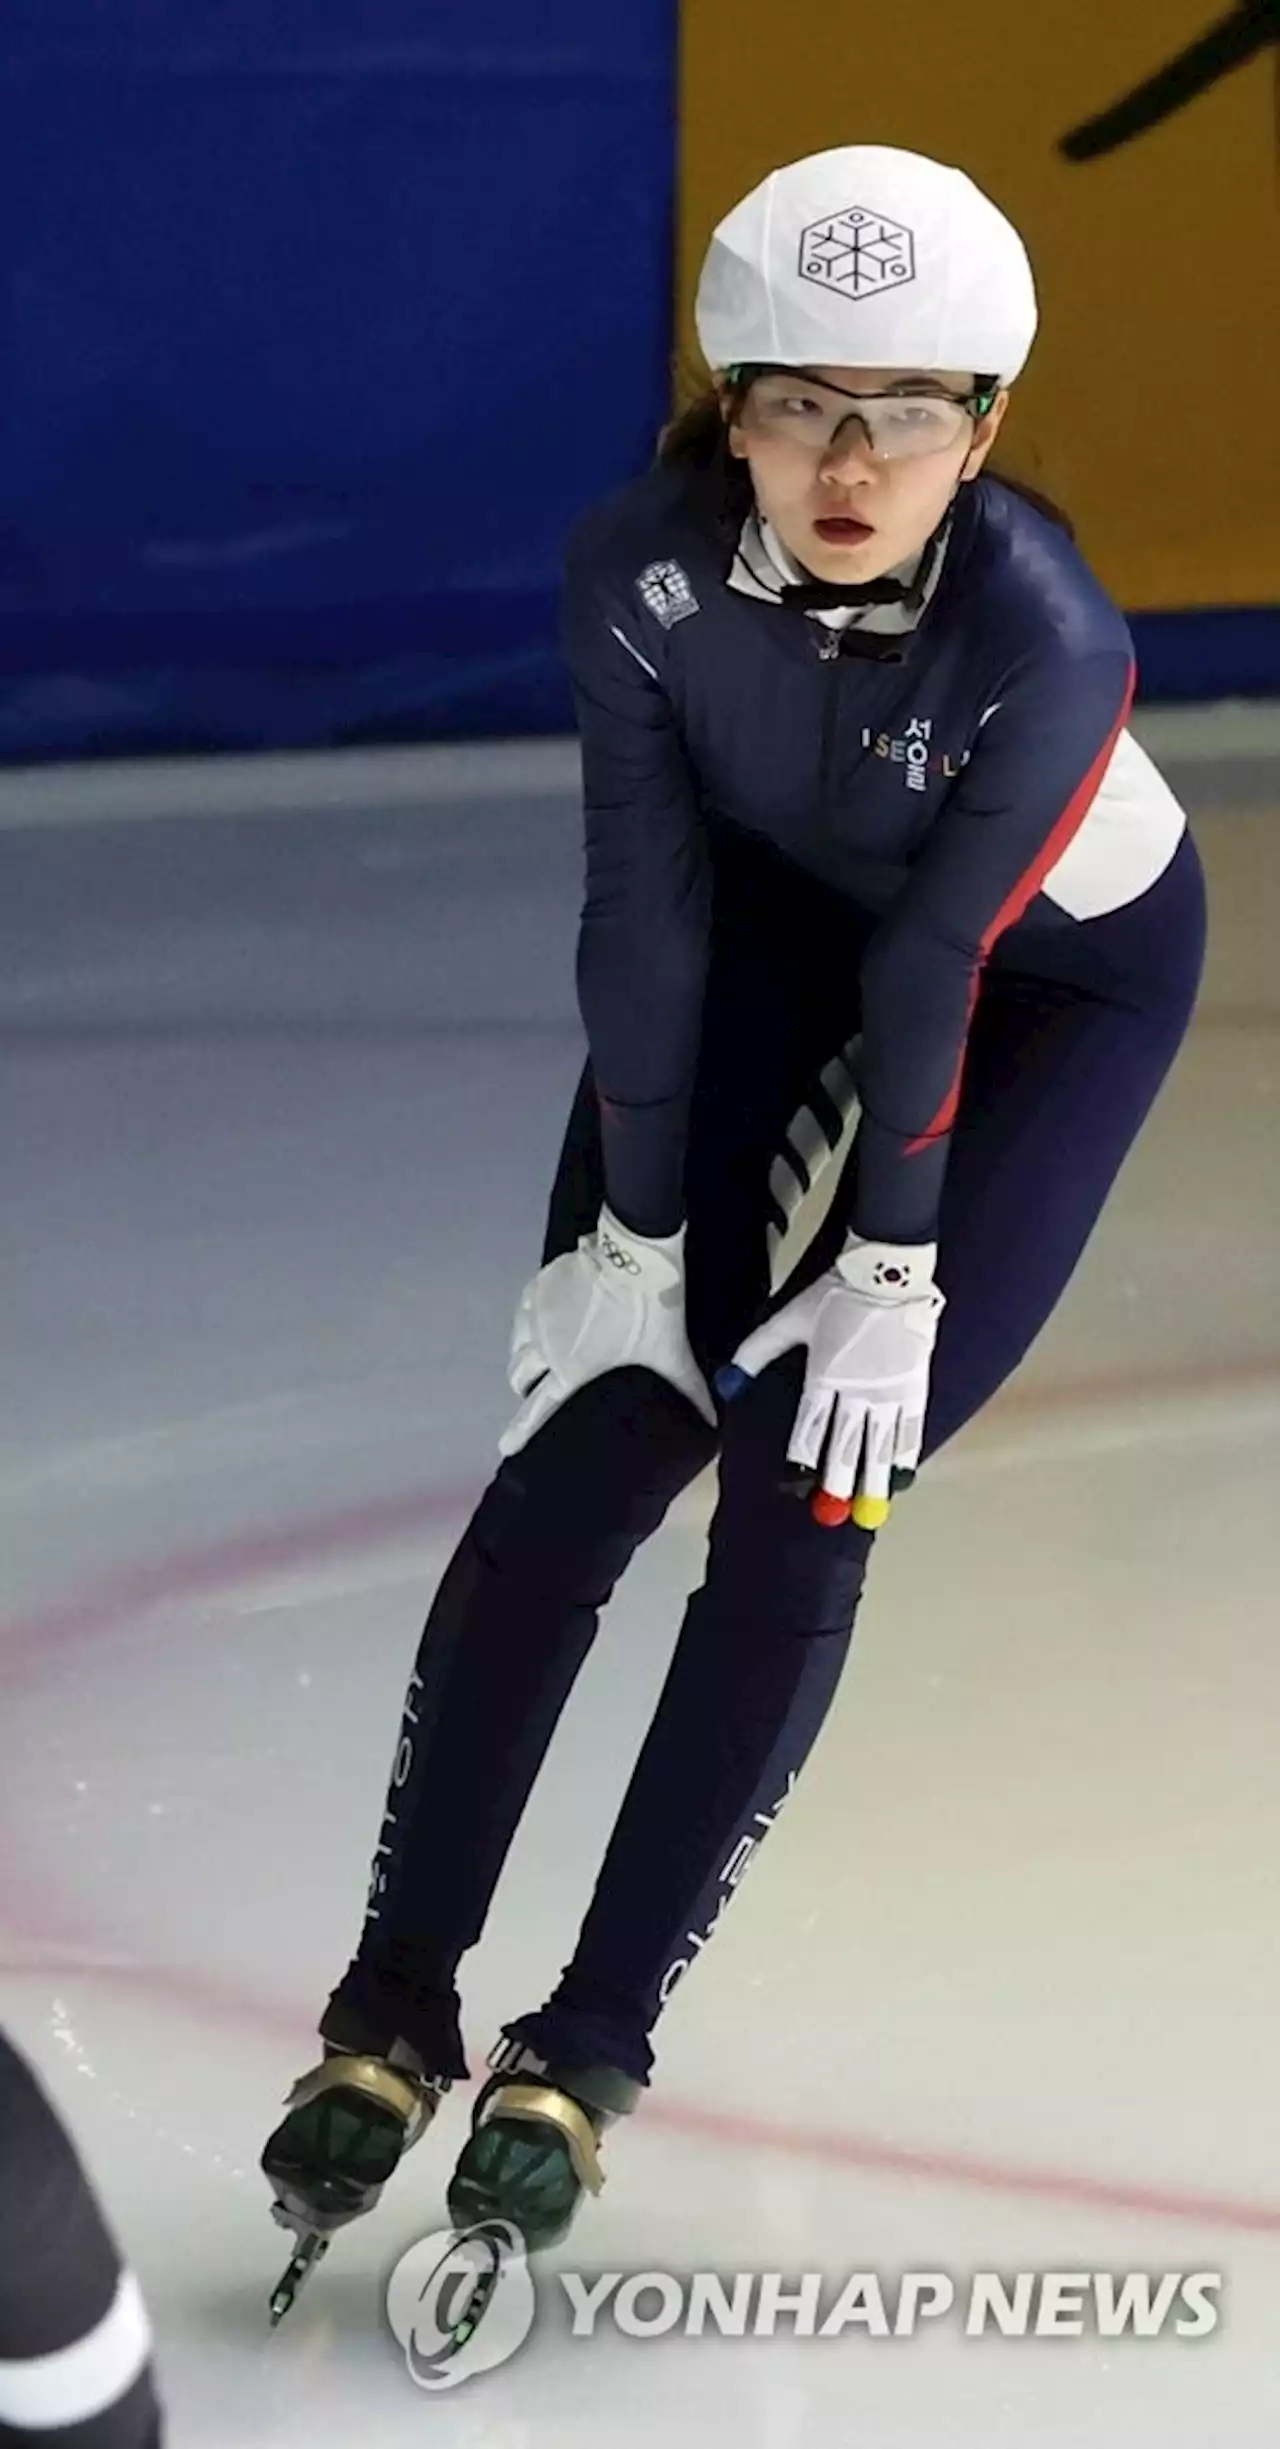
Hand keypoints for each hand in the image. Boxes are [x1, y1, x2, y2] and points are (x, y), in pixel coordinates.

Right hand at [498, 1206, 716, 1456]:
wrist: (636, 1259)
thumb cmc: (652, 1314)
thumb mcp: (672, 1357)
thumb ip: (689, 1393)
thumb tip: (715, 1427)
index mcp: (571, 1372)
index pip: (537, 1410)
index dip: (519, 1431)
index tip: (505, 1447)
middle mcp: (545, 1349)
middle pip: (519, 1376)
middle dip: (525, 1387)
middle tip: (536, 1389)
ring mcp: (537, 1316)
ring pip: (517, 1346)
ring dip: (524, 1356)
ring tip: (537, 1358)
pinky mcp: (536, 1289)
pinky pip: (521, 1315)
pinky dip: (527, 1325)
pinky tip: (540, 1323)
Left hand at [718, 1238, 943, 1527]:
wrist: (886, 1271)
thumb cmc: (833, 1294)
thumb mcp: (788, 1319)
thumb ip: (756, 1351)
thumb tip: (729, 1382)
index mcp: (823, 1377)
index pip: (810, 1429)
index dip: (803, 1460)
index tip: (797, 1488)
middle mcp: (856, 1391)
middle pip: (845, 1445)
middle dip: (837, 1483)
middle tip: (831, 1517)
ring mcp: (888, 1391)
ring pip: (880, 1445)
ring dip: (873, 1480)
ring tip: (870, 1511)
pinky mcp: (914, 1385)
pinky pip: (911, 1428)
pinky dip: (905, 1455)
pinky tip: (902, 1477)